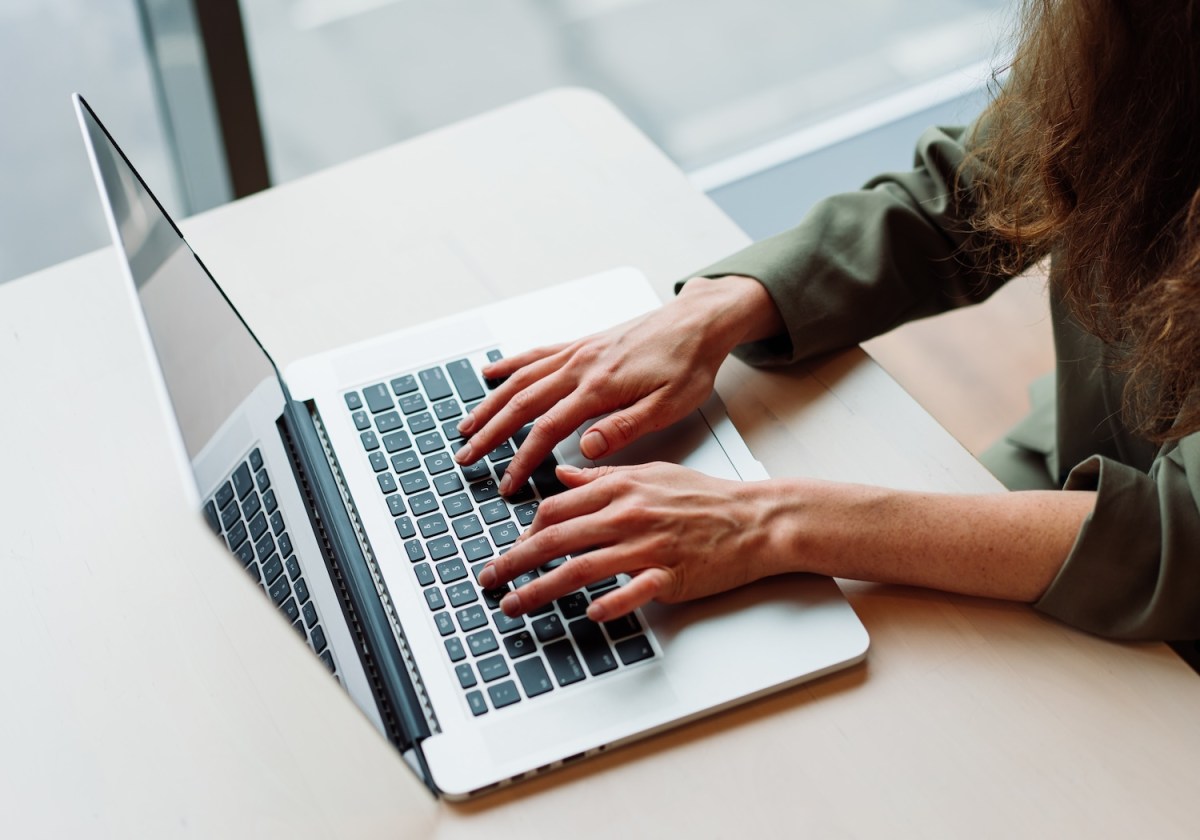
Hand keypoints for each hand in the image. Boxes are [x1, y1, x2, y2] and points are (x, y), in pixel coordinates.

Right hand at [454, 275, 783, 494]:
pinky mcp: (583, 343)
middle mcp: (581, 366)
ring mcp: (578, 352)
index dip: (523, 459)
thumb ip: (624, 427)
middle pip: (521, 403)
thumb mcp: (669, 406)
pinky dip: (509, 365)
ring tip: (466, 426)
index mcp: (600, 387)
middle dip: (490, 434)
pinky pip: (536, 354)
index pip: (548, 429)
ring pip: (520, 379)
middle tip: (467, 457)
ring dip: (489, 404)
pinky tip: (490, 373)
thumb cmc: (689, 363)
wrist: (699, 321)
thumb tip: (587, 448)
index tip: (508, 482)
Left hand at [476, 462, 785, 620]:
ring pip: (581, 569)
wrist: (756, 519)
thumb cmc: (705, 498)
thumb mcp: (650, 475)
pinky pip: (632, 592)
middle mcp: (628, 516)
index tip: (513, 548)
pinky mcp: (672, 576)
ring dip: (541, 590)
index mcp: (621, 489)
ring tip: (514, 604)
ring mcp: (648, 547)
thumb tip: (563, 477)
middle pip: (556, 539)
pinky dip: (609, 604)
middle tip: (490, 579)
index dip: (526, 530)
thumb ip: (603, 479)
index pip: (556, 508)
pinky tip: (589, 615)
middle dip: (515, 561)